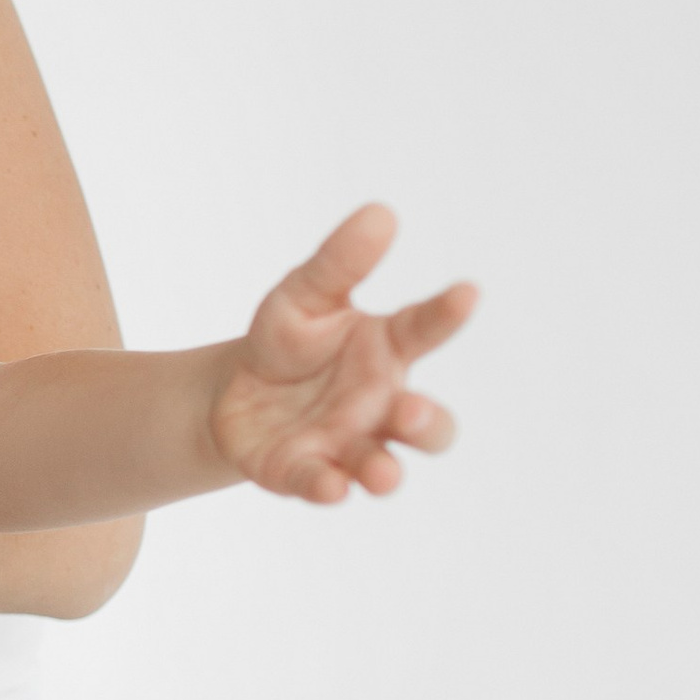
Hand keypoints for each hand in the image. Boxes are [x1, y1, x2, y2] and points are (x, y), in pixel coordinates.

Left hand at [211, 208, 477, 503]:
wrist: (232, 394)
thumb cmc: (287, 340)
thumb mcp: (304, 294)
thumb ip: (339, 262)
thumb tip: (381, 212)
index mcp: (387, 350)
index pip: (425, 329)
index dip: (447, 312)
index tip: (468, 291)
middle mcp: (380, 405)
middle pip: (428, 424)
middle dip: (426, 423)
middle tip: (409, 411)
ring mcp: (348, 444)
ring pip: (384, 466)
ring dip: (385, 471)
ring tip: (381, 472)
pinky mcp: (307, 472)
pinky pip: (323, 484)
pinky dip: (328, 487)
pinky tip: (330, 486)